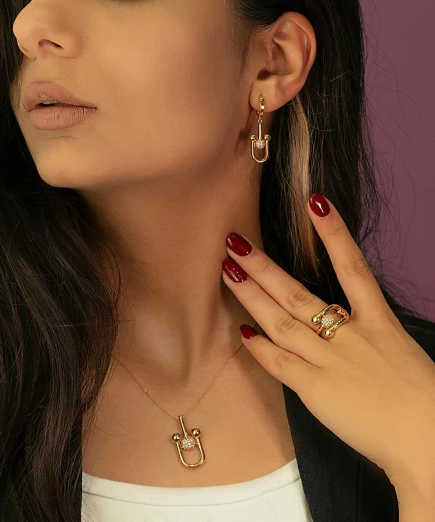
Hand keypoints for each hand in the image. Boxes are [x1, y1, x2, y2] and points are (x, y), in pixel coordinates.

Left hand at [222, 193, 434, 495]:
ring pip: (281, 321)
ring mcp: (331, 362)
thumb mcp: (399, 351)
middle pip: (297, 294)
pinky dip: (260, 348)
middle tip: (234, 241)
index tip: (315, 201)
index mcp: (379, 322)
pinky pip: (281, 363)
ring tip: (228, 270)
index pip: (353, 267)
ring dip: (251, 295)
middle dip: (263, 266)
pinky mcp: (317, 391)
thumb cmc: (422, 400)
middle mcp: (351, 335)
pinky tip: (243, 331)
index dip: (334, 232)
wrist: (429, 442)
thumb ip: (368, 332)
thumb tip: (340, 317)